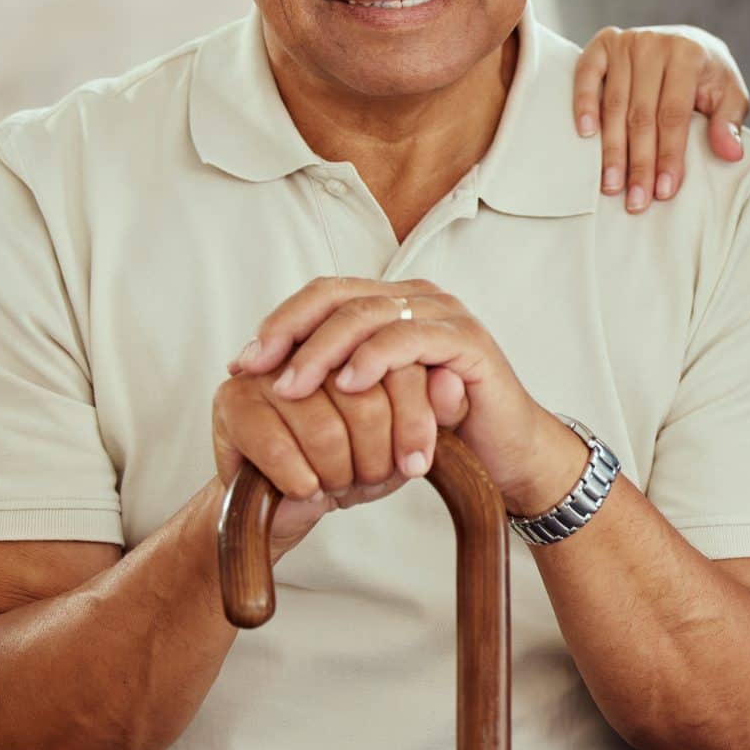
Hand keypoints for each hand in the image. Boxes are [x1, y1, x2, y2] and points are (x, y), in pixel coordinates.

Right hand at [210, 360, 449, 562]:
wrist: (285, 504)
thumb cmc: (350, 464)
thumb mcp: (403, 440)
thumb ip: (436, 409)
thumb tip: (453, 381)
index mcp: (356, 336)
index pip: (397, 362)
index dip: (413, 418)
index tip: (417, 464)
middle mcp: (310, 341)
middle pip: (364, 397)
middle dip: (376, 453)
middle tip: (374, 479)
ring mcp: (268, 368)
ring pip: (324, 426)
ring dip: (339, 472)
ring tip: (339, 484)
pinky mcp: (231, 401)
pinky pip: (279, 447)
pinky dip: (302, 480)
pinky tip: (309, 491)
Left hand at [227, 278, 588, 515]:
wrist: (506, 455)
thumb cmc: (439, 431)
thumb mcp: (376, 402)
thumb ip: (337, 380)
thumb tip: (265, 377)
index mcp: (393, 305)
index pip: (325, 294)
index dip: (281, 322)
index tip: (243, 362)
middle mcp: (418, 299)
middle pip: (339, 295)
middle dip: (290, 332)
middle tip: (257, 370)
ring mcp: (445, 316)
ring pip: (369, 313)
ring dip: (323, 350)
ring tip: (292, 387)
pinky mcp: (468, 343)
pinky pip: (411, 339)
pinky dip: (374, 359)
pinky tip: (347, 385)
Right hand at [570, 26, 748, 212]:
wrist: (687, 40)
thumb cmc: (708, 76)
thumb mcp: (730, 95)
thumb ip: (729, 123)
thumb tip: (731, 154)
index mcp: (688, 54)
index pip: (674, 114)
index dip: (668, 155)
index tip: (664, 191)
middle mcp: (654, 44)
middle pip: (641, 114)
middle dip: (638, 162)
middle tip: (635, 200)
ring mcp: (625, 42)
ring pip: (614, 104)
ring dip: (611, 148)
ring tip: (611, 185)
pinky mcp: (602, 43)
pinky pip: (586, 75)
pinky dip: (584, 104)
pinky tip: (586, 135)